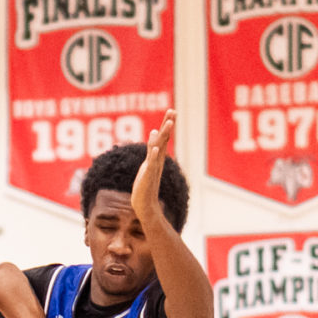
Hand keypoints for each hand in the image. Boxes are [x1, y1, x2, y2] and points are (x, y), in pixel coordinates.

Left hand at [129, 110, 175, 236]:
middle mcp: (157, 161)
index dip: (167, 124)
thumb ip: (151, 149)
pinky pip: (151, 164)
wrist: (145, 206)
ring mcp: (153, 168)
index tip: (172, 110)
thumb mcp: (147, 164)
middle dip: (168, 125)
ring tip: (167, 124)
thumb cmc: (144, 186)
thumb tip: (154, 133)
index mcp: (157, 158)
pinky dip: (153, 156)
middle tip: (173, 111)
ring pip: (159, 150)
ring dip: (163, 137)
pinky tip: (154, 148)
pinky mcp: (147, 176)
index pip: (163, 138)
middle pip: (164, 140)